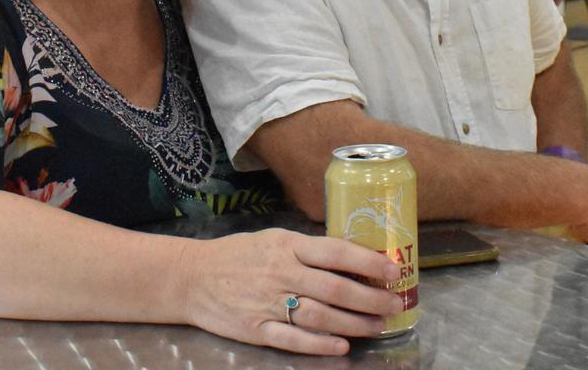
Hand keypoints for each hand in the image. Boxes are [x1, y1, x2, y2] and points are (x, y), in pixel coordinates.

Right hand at [183, 228, 403, 354]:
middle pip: (334, 288)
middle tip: (394, 304)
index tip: (393, 270)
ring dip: (354, 323)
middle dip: (370, 298)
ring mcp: (269, 303)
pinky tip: (342, 346)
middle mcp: (281, 273)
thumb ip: (307, 250)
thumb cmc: (239, 255)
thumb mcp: (274, 240)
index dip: (367, 262)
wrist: (193, 277)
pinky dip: (320, 344)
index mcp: (287, 247)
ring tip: (377, 326)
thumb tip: (350, 258)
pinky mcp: (257, 330)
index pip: (335, 252)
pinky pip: (294, 339)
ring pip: (320, 316)